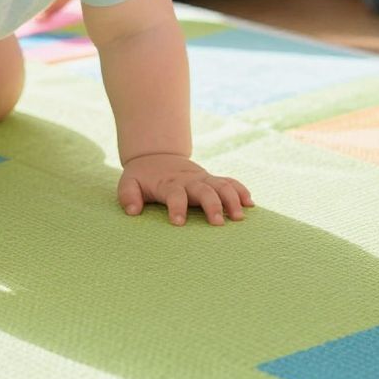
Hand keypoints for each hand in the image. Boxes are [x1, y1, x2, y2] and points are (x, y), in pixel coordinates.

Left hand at [118, 154, 252, 226]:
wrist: (156, 154)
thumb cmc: (142, 176)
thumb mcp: (128, 182)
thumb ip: (128, 195)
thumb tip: (133, 212)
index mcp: (168, 183)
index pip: (174, 194)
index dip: (176, 208)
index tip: (178, 223)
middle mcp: (188, 181)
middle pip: (204, 190)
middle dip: (212, 205)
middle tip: (217, 223)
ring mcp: (202, 179)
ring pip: (221, 186)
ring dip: (232, 200)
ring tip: (239, 217)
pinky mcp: (211, 179)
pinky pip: (229, 182)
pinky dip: (240, 190)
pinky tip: (250, 204)